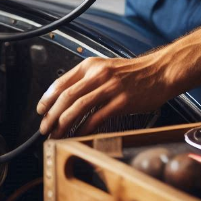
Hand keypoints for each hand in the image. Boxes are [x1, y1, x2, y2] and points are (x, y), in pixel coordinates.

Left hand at [36, 55, 170, 138]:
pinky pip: (97, 116)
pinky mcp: (122, 101)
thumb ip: (87, 79)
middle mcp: (97, 74)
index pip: (61, 81)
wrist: (159, 72)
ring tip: (56, 134)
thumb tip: (67, 97)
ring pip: (78, 106)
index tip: (41, 110)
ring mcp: (110, 87)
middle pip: (66, 96)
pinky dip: (84, 127)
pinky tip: (78, 134)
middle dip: (51, 114)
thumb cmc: (133, 73)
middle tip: (44, 128)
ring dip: (63, 123)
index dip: (47, 98)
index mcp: (90, 65)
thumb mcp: (105, 68)